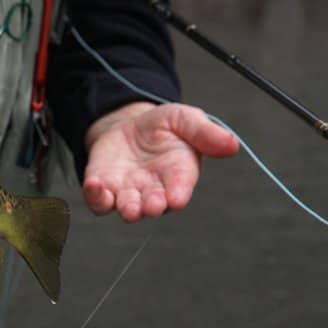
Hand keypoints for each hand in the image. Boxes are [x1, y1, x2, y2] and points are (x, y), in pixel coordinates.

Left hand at [82, 102, 239, 222]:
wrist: (128, 126)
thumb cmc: (162, 127)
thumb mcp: (185, 119)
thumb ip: (205, 133)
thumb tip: (232, 145)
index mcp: (178, 174)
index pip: (180, 187)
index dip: (179, 193)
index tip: (178, 198)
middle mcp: (154, 189)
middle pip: (154, 204)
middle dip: (153, 205)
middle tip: (152, 205)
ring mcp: (128, 192)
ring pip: (127, 208)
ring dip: (127, 208)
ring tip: (127, 206)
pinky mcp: (104, 189)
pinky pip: (99, 201)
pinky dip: (96, 196)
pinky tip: (94, 184)